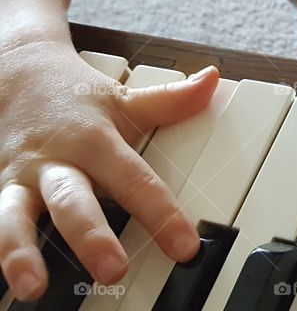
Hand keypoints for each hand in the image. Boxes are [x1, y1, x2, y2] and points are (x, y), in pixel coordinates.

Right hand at [0, 39, 218, 301]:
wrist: (15, 73)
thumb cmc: (75, 97)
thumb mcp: (124, 97)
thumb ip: (170, 100)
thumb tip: (212, 81)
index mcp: (94, 141)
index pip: (135, 181)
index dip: (161, 215)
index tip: (184, 247)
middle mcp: (56, 163)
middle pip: (73, 201)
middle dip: (91, 237)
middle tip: (112, 269)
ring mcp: (19, 180)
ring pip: (14, 216)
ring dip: (21, 252)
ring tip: (32, 287)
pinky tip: (1, 284)